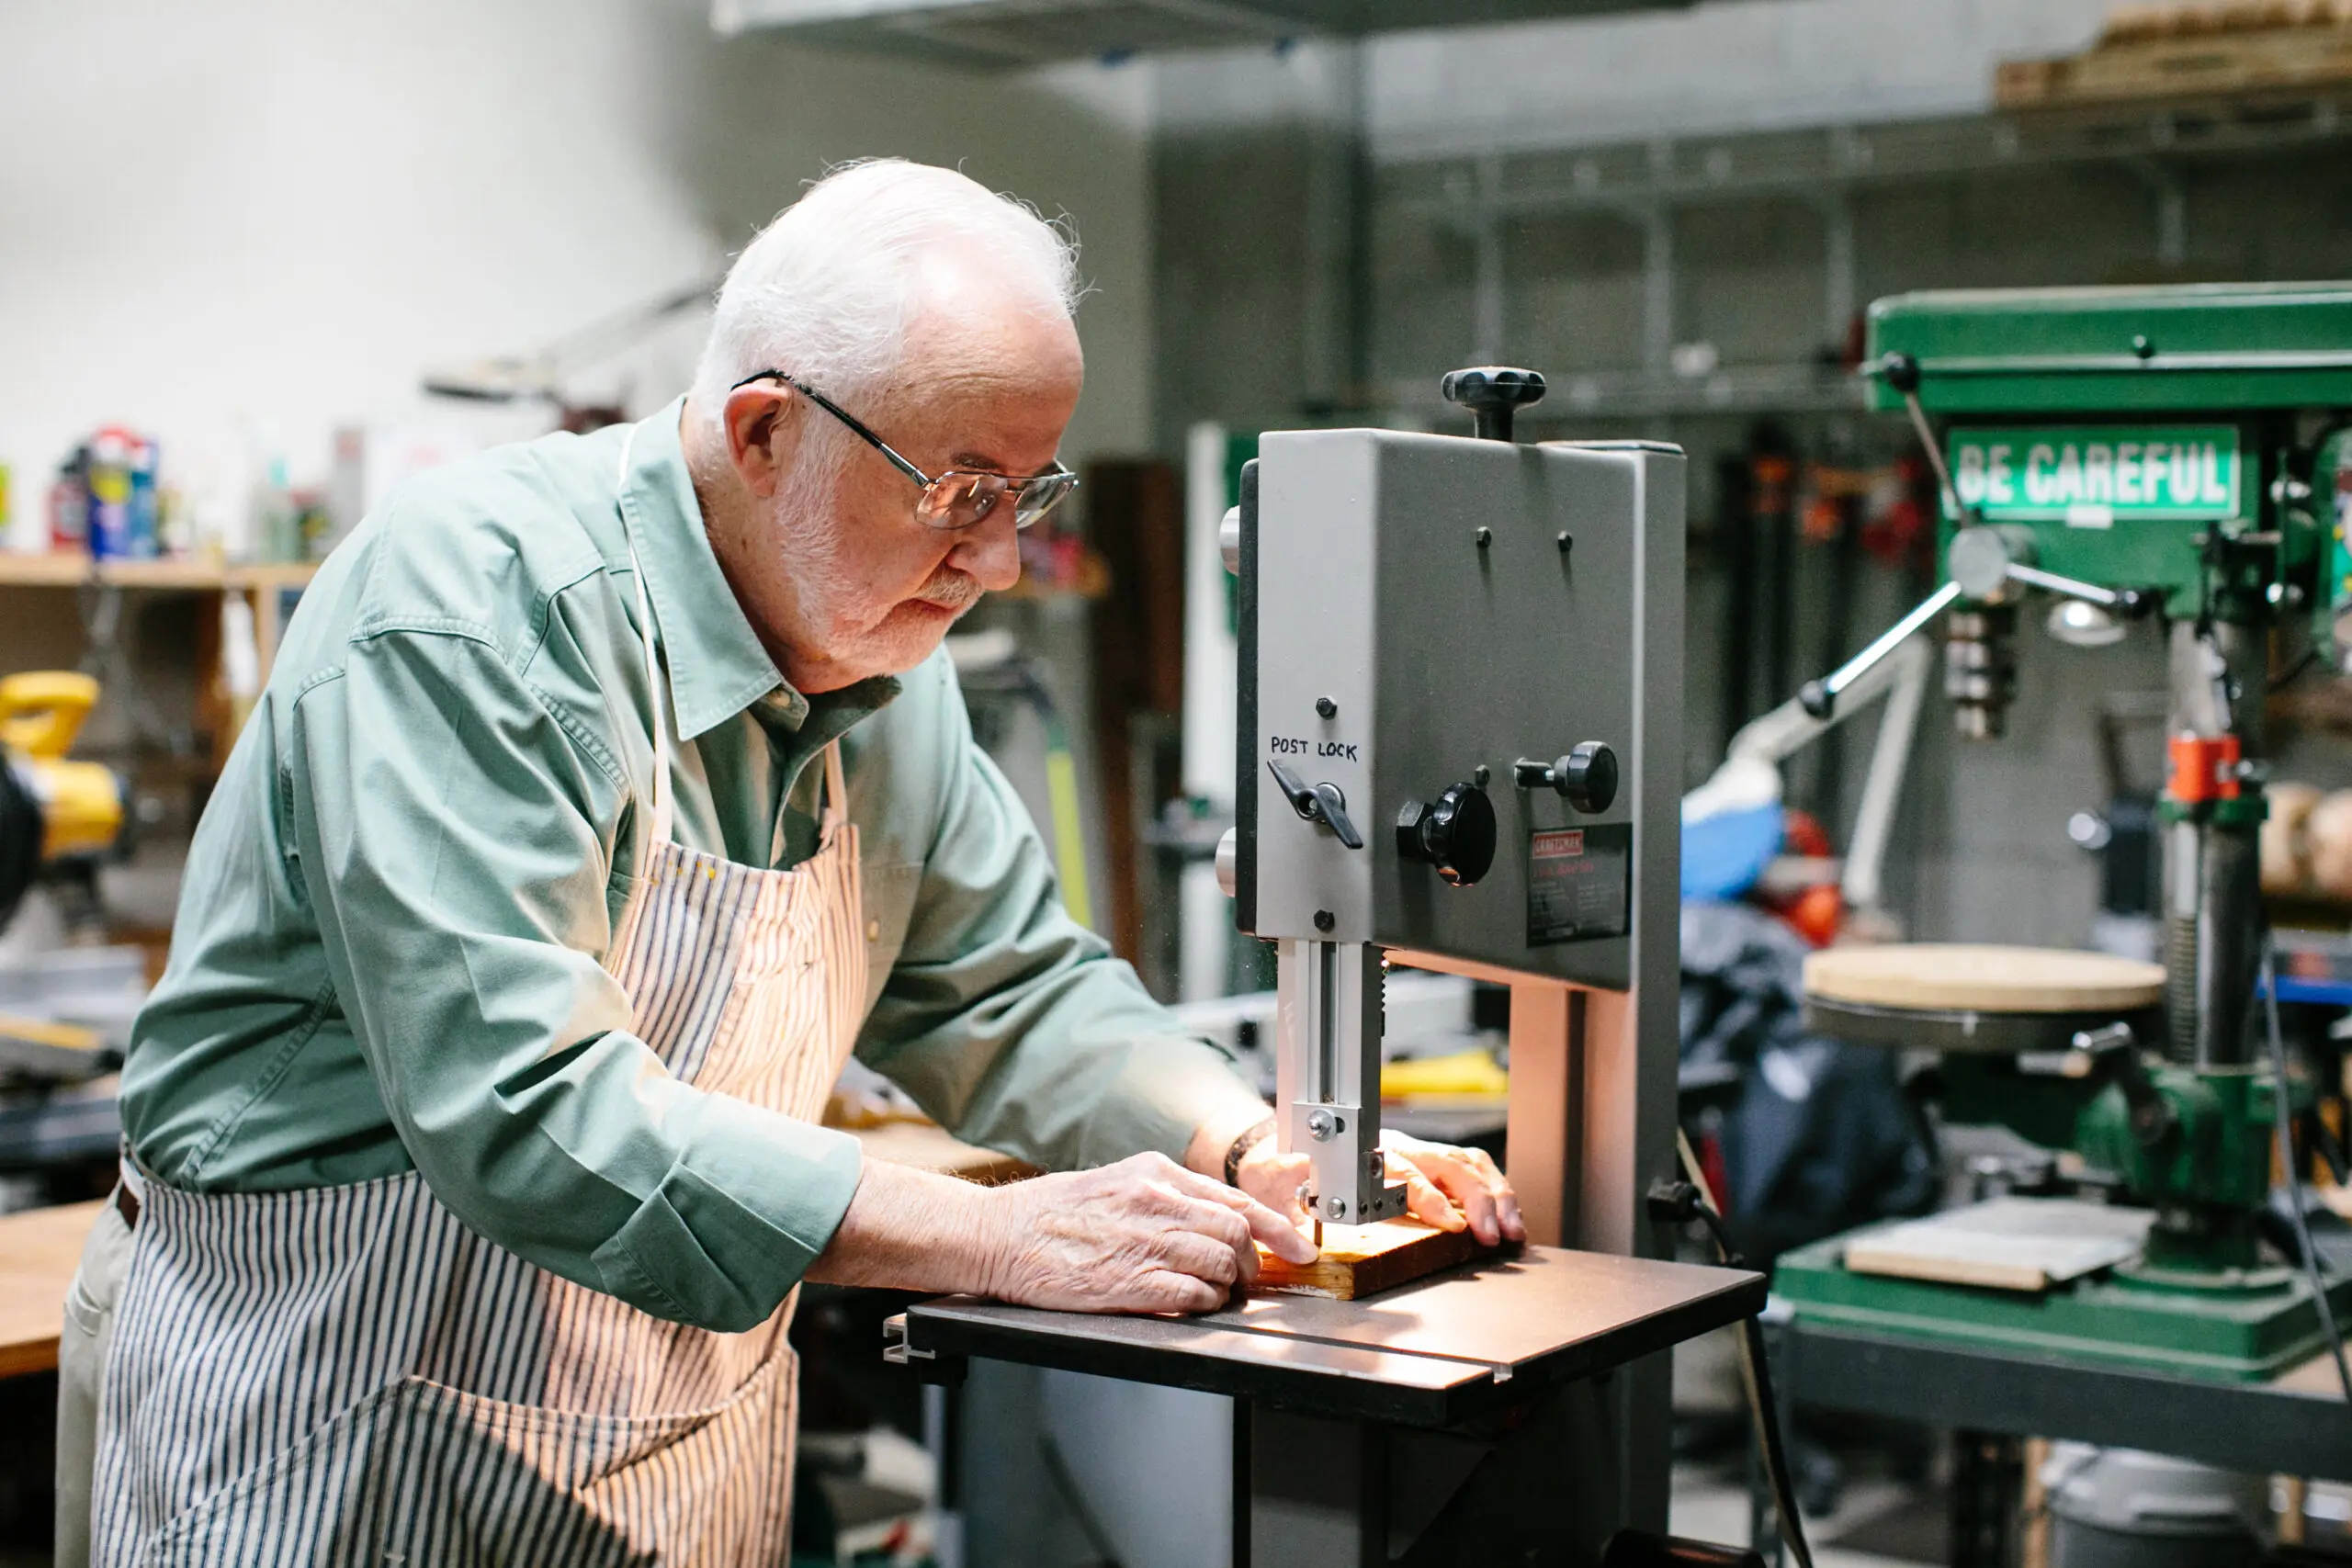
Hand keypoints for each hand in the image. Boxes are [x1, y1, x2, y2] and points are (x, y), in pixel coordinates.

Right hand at [980, 1152, 1316, 1314]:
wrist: (997, 1235)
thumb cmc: (1049, 1213)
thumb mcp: (1115, 1182)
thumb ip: (1164, 1195)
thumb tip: (1211, 1217)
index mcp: (1154, 1174)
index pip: (1237, 1199)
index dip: (1279, 1227)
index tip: (1301, 1246)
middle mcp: (1156, 1202)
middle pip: (1238, 1232)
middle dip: (1250, 1261)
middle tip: (1241, 1278)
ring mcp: (1146, 1242)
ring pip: (1224, 1263)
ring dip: (1227, 1285)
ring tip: (1211, 1292)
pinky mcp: (1131, 1282)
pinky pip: (1195, 1295)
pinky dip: (1203, 1302)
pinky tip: (1189, 1302)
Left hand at [1229, 1131, 1523, 1245]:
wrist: (1278, 1141)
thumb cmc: (1278, 1167)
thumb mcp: (1273, 1188)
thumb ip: (1289, 1214)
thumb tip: (1302, 1239)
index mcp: (1361, 1158)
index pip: (1404, 1176)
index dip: (1430, 1199)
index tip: (1451, 1223)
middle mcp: (1394, 1150)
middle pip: (1448, 1166)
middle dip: (1478, 1201)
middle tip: (1494, 1235)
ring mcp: (1414, 1152)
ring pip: (1466, 1163)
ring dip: (1495, 1195)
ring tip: (1513, 1230)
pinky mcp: (1426, 1160)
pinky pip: (1469, 1164)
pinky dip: (1494, 1186)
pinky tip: (1508, 1212)